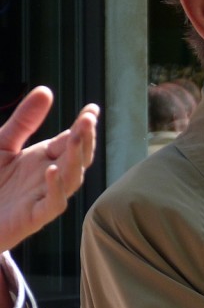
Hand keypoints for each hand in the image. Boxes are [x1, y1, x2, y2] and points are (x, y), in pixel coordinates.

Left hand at [0, 86, 99, 253]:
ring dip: (77, 159)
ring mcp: (44, 196)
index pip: (72, 139)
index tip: (92, 109)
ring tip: (77, 138)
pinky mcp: (34, 217)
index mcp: (45, 157)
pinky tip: (52, 170)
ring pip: (72, 178)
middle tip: (88, 119)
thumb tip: (46, 90)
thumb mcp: (2, 143)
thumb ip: (24, 121)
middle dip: (86, 138)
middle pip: (78, 157)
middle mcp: (50, 176)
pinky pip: (53, 203)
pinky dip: (56, 188)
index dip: (84, 125)